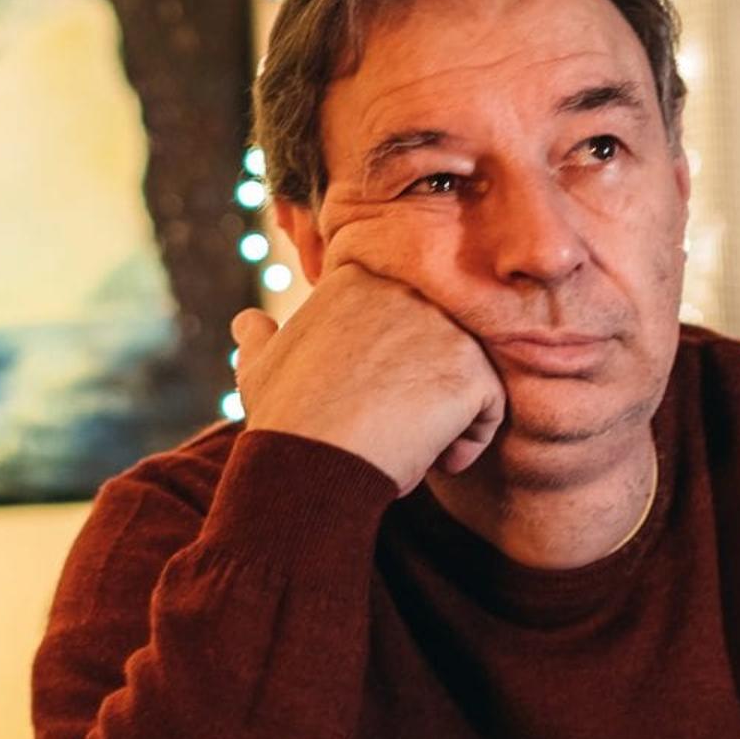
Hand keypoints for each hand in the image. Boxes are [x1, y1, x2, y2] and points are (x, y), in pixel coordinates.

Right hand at [231, 248, 503, 492]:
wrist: (309, 462)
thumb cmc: (285, 420)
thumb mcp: (258, 368)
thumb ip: (259, 337)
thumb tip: (247, 323)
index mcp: (357, 276)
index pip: (403, 315)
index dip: (391, 363)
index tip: (367, 397)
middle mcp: (406, 288)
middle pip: (439, 340)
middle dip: (422, 385)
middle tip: (390, 424)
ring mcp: (445, 327)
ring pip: (469, 371)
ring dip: (446, 415)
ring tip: (411, 445)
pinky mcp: (472, 371)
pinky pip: (492, 406)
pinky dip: (469, 441)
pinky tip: (436, 461)